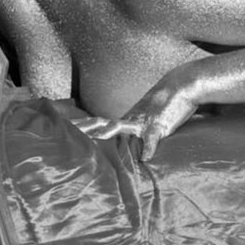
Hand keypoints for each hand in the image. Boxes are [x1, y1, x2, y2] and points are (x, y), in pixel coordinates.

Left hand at [73, 79, 199, 160]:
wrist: (182, 85)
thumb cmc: (165, 103)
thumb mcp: (147, 118)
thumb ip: (135, 131)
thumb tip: (128, 146)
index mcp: (125, 120)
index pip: (98, 123)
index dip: (82, 127)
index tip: (63, 130)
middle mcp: (129, 120)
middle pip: (101, 124)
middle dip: (83, 129)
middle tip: (66, 133)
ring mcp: (142, 122)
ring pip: (119, 127)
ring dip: (106, 133)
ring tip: (94, 140)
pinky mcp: (158, 126)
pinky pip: (152, 138)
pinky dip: (148, 148)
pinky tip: (146, 159)